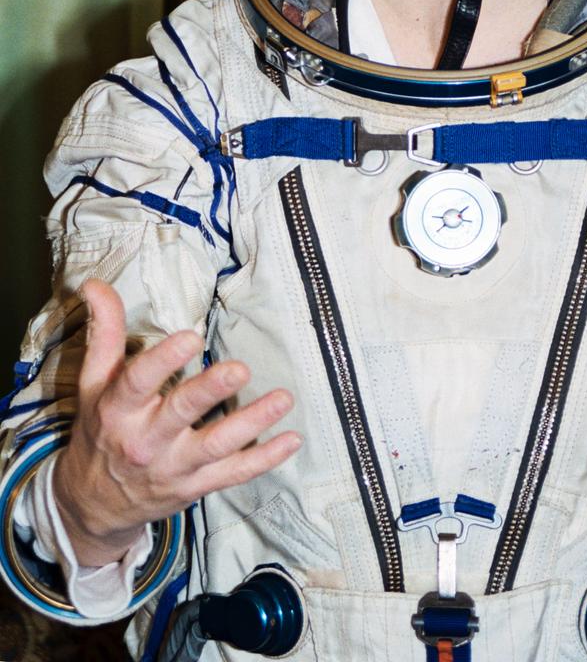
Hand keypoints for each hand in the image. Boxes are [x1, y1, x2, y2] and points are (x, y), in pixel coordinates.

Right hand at [53, 279, 300, 566]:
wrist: (93, 505)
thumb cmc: (100, 431)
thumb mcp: (93, 383)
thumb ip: (105, 332)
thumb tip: (94, 284)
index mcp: (118, 410)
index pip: (137, 383)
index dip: (163, 361)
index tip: (191, 337)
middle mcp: (145, 441)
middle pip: (180, 414)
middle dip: (210, 392)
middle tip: (240, 369)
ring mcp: (173, 467)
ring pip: (216, 446)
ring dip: (252, 423)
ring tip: (282, 398)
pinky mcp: (196, 486)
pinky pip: (234, 474)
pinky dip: (264, 459)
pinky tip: (291, 440)